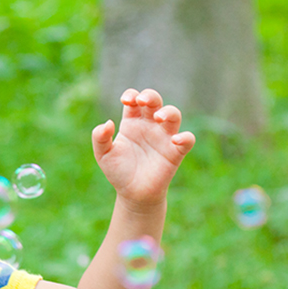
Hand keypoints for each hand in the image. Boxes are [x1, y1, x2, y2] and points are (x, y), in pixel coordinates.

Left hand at [92, 88, 194, 205]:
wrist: (132, 193)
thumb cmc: (118, 171)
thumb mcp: (103, 155)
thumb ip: (100, 138)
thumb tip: (108, 123)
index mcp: (132, 122)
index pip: (134, 100)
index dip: (132, 95)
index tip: (126, 101)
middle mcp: (149, 125)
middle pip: (155, 101)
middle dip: (150, 96)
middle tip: (142, 101)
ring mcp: (164, 137)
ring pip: (173, 115)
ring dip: (168, 112)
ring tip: (158, 117)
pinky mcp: (175, 152)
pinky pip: (187, 140)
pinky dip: (185, 137)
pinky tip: (175, 140)